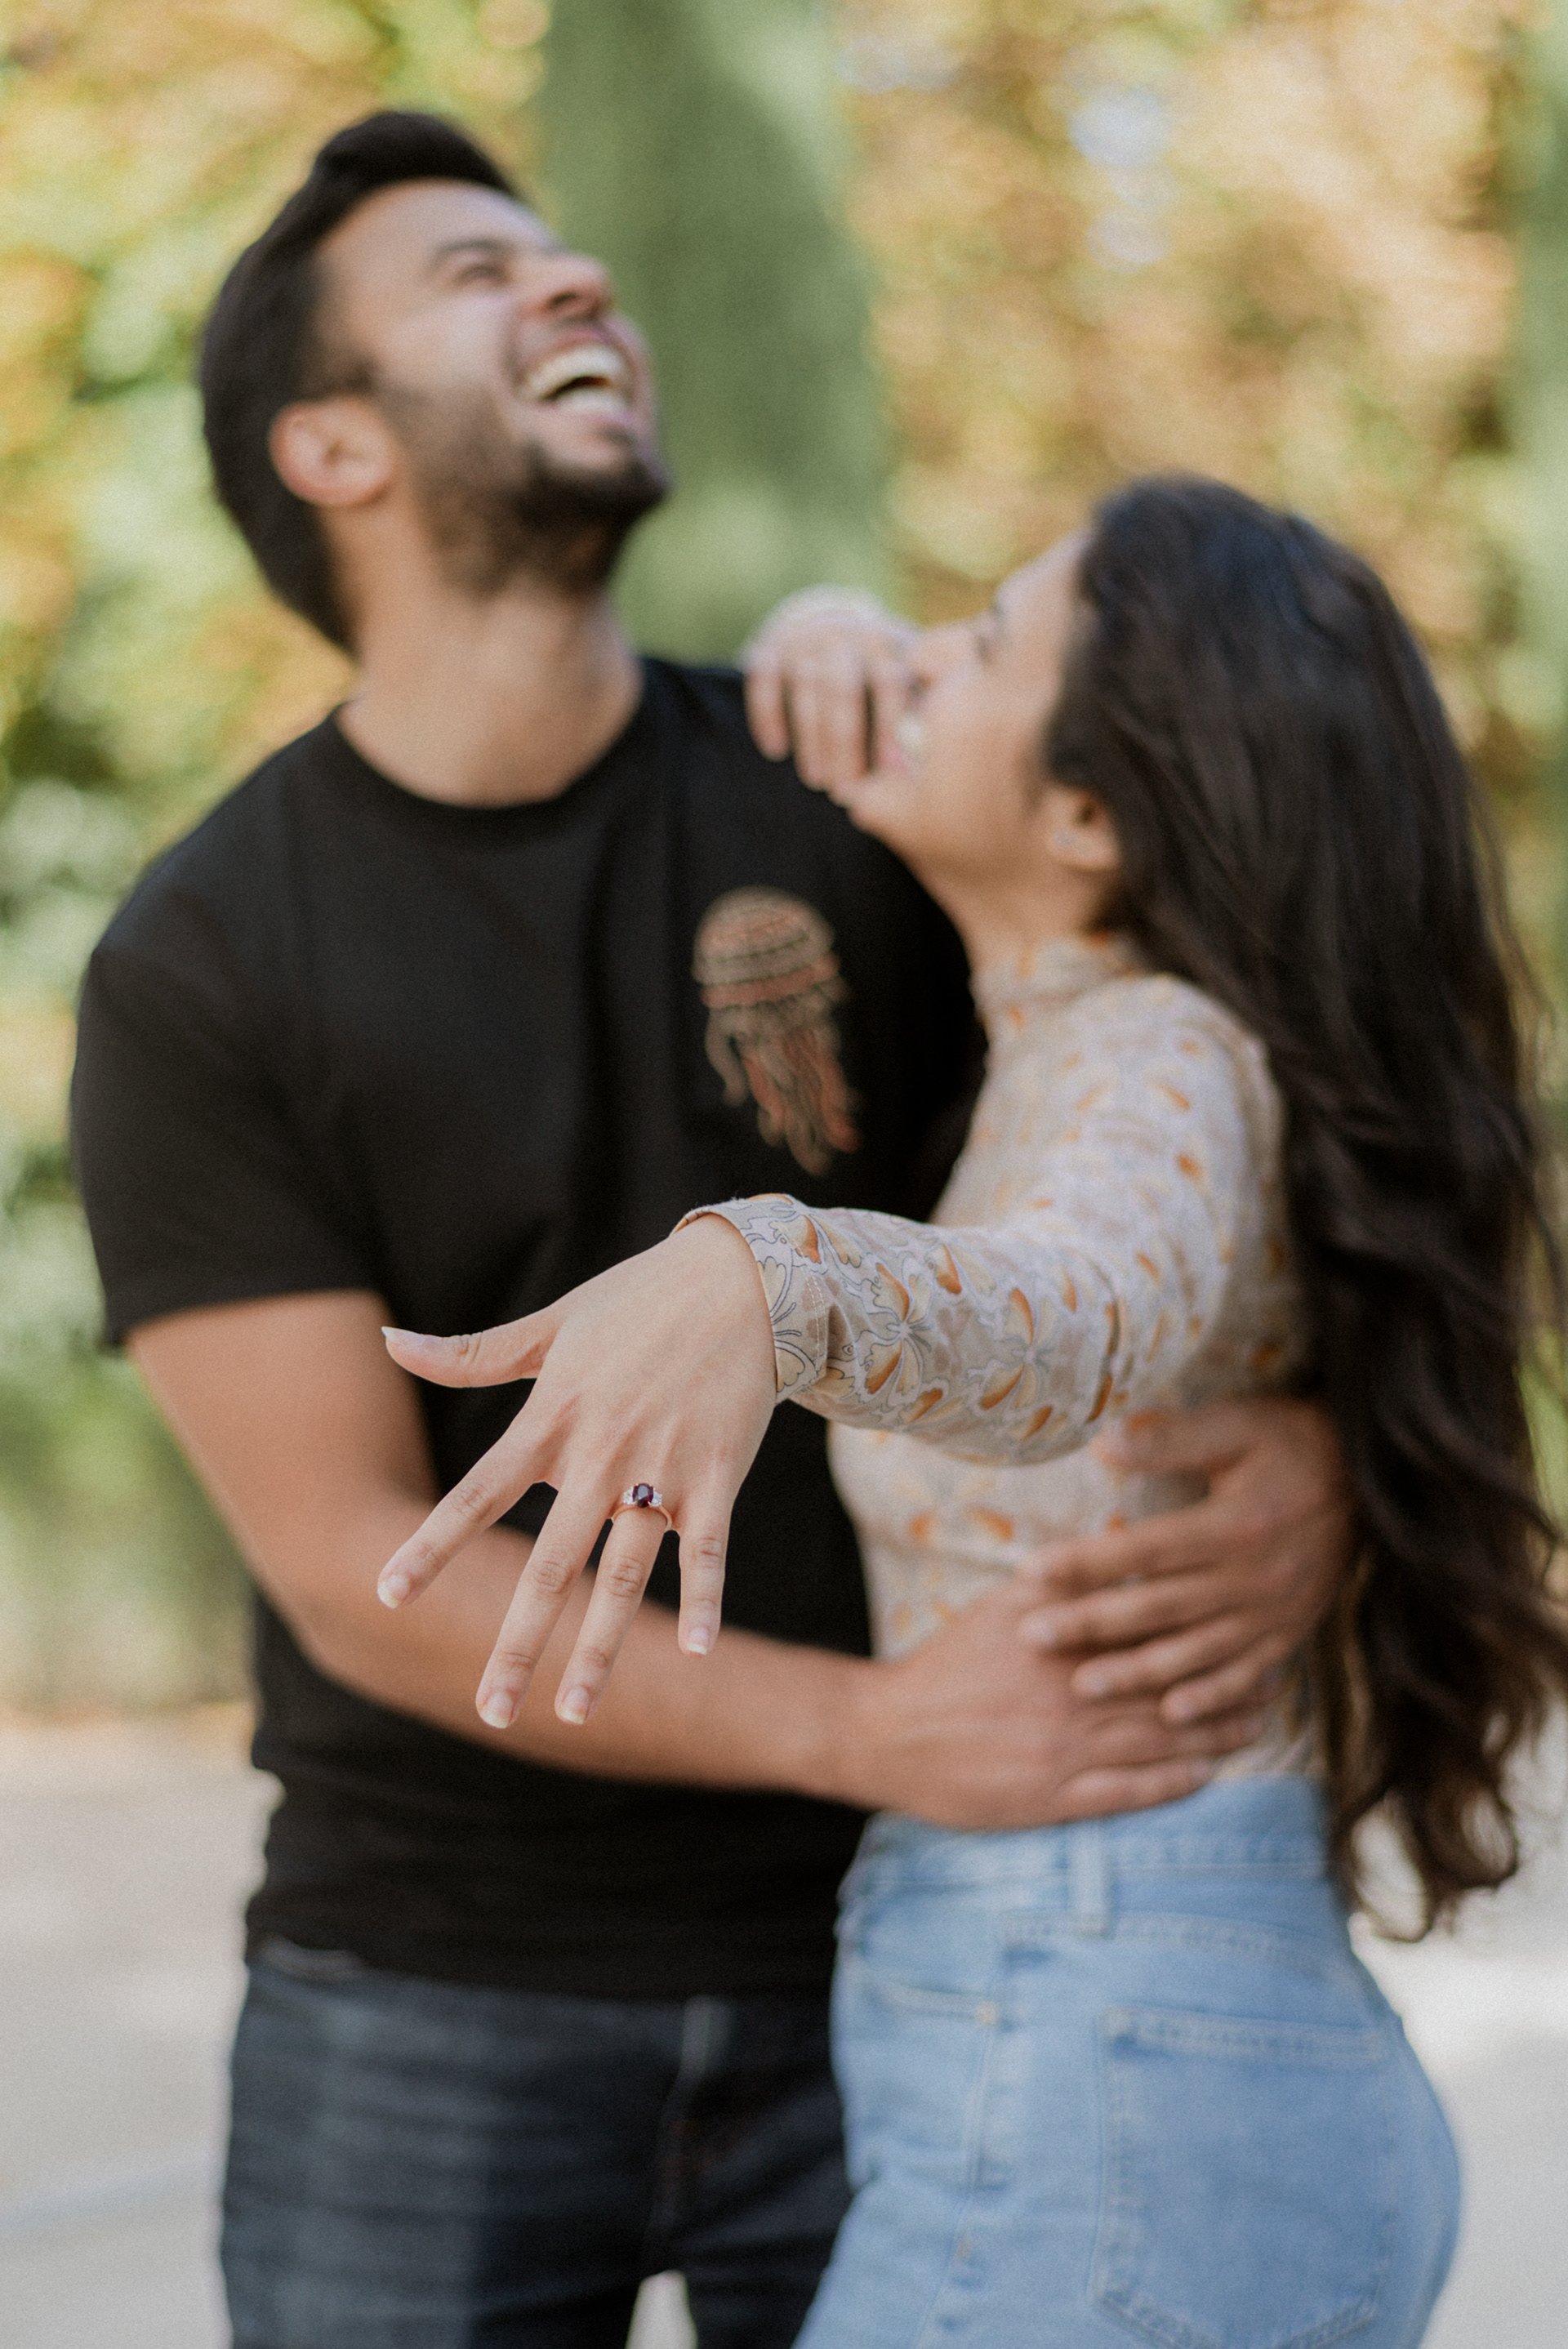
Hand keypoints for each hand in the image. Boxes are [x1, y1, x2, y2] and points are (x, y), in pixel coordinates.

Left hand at [379, 1217, 776, 1731]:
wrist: (741, 1277)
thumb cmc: (636, 1302)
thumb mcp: (550, 1327)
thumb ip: (470, 1354)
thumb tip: (389, 1342)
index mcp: (551, 1418)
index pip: (477, 1493)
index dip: (433, 1545)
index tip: (387, 1594)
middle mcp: (600, 1452)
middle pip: (551, 1564)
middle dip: (519, 1643)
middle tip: (488, 1712)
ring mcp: (662, 1468)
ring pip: (624, 1574)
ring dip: (600, 1647)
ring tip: (573, 1712)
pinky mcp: (718, 1474)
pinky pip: (709, 1548)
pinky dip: (703, 1597)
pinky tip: (695, 1650)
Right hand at [741, 587, 917, 791]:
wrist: (830, 626)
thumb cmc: (878, 675)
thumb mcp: (907, 680)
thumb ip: (917, 713)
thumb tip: (917, 768)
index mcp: (888, 646)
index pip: (892, 682)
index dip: (891, 728)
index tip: (891, 772)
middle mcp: (847, 635)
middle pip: (843, 690)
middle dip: (844, 745)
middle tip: (845, 791)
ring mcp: (807, 637)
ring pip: (805, 686)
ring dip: (810, 739)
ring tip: (816, 780)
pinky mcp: (771, 644)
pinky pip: (764, 679)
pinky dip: (768, 716)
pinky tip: (776, 750)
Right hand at [827, 1569, 1271, 1828]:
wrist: (889, 1732)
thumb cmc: (945, 1666)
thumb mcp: (997, 1610)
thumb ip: (1055, 1587)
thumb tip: (1108, 1550)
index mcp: (1060, 1643)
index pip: (1148, 1631)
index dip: (1202, 1628)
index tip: (1245, 1620)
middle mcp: (1070, 1695)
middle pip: (1167, 1687)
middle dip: (1226, 1684)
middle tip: (1276, 1677)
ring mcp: (1064, 1750)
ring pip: (1157, 1740)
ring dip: (1214, 1733)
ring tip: (1258, 1725)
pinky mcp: (1052, 1797)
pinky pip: (1126, 1791)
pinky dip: (1171, 1782)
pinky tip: (1206, 1775)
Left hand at [1015, 1397, 1353, 1723]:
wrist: (1372, 1480)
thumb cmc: (1288, 1444)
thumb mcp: (1236, 1426)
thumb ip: (1172, 1440)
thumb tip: (1104, 1445)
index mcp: (1235, 1525)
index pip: (1144, 1550)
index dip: (1085, 1563)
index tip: (1030, 1572)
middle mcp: (1255, 1577)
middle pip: (1158, 1607)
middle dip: (1091, 1624)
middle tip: (1031, 1637)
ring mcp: (1276, 1613)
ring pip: (1195, 1650)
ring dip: (1137, 1673)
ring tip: (1082, 1685)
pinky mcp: (1292, 1632)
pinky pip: (1248, 1674)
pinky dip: (1212, 1698)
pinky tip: (1172, 1715)